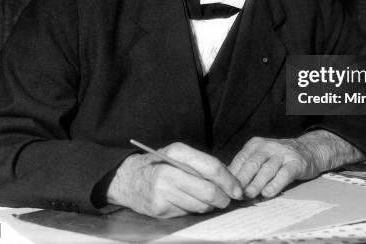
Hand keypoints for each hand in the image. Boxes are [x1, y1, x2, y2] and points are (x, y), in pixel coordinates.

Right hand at [106, 142, 241, 217]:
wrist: (127, 178)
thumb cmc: (159, 165)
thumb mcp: (178, 154)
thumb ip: (201, 163)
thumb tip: (230, 179)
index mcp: (177, 152)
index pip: (211, 167)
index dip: (228, 180)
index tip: (237, 189)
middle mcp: (169, 171)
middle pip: (208, 191)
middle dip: (223, 198)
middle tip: (228, 199)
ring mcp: (163, 192)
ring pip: (200, 205)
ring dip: (210, 205)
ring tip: (208, 200)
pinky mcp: (160, 209)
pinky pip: (187, 212)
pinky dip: (194, 209)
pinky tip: (190, 202)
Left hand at [228, 130, 364, 198]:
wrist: (309, 150)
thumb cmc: (279, 158)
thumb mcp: (262, 157)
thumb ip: (247, 167)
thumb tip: (227, 182)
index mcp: (256, 144)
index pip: (241, 158)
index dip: (233, 174)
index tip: (225, 188)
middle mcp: (269, 146)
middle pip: (253, 163)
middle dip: (242, 178)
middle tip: (235, 192)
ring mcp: (283, 154)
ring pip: (267, 169)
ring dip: (257, 183)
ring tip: (249, 194)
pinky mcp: (296, 163)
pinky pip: (284, 174)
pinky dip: (275, 184)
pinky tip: (268, 193)